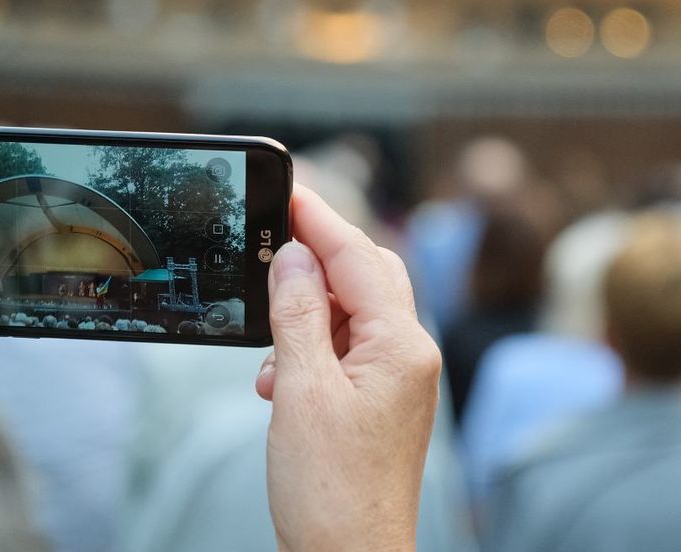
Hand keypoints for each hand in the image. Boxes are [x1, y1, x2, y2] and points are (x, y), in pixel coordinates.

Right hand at [256, 185, 440, 551]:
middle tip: (271, 249)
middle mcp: (409, 356)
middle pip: (366, 276)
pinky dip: (310, 351)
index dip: (319, 220)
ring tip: (270, 349)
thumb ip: (296, 316)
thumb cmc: (330, 491)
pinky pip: (346, 351)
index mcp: (401, 346)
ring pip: (352, 314)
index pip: (358, 258)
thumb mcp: (300, 391)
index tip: (288, 190)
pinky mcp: (380, 403)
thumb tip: (291, 258)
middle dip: (316, 262)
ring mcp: (398, 381)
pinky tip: (278, 379)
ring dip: (306, 316)